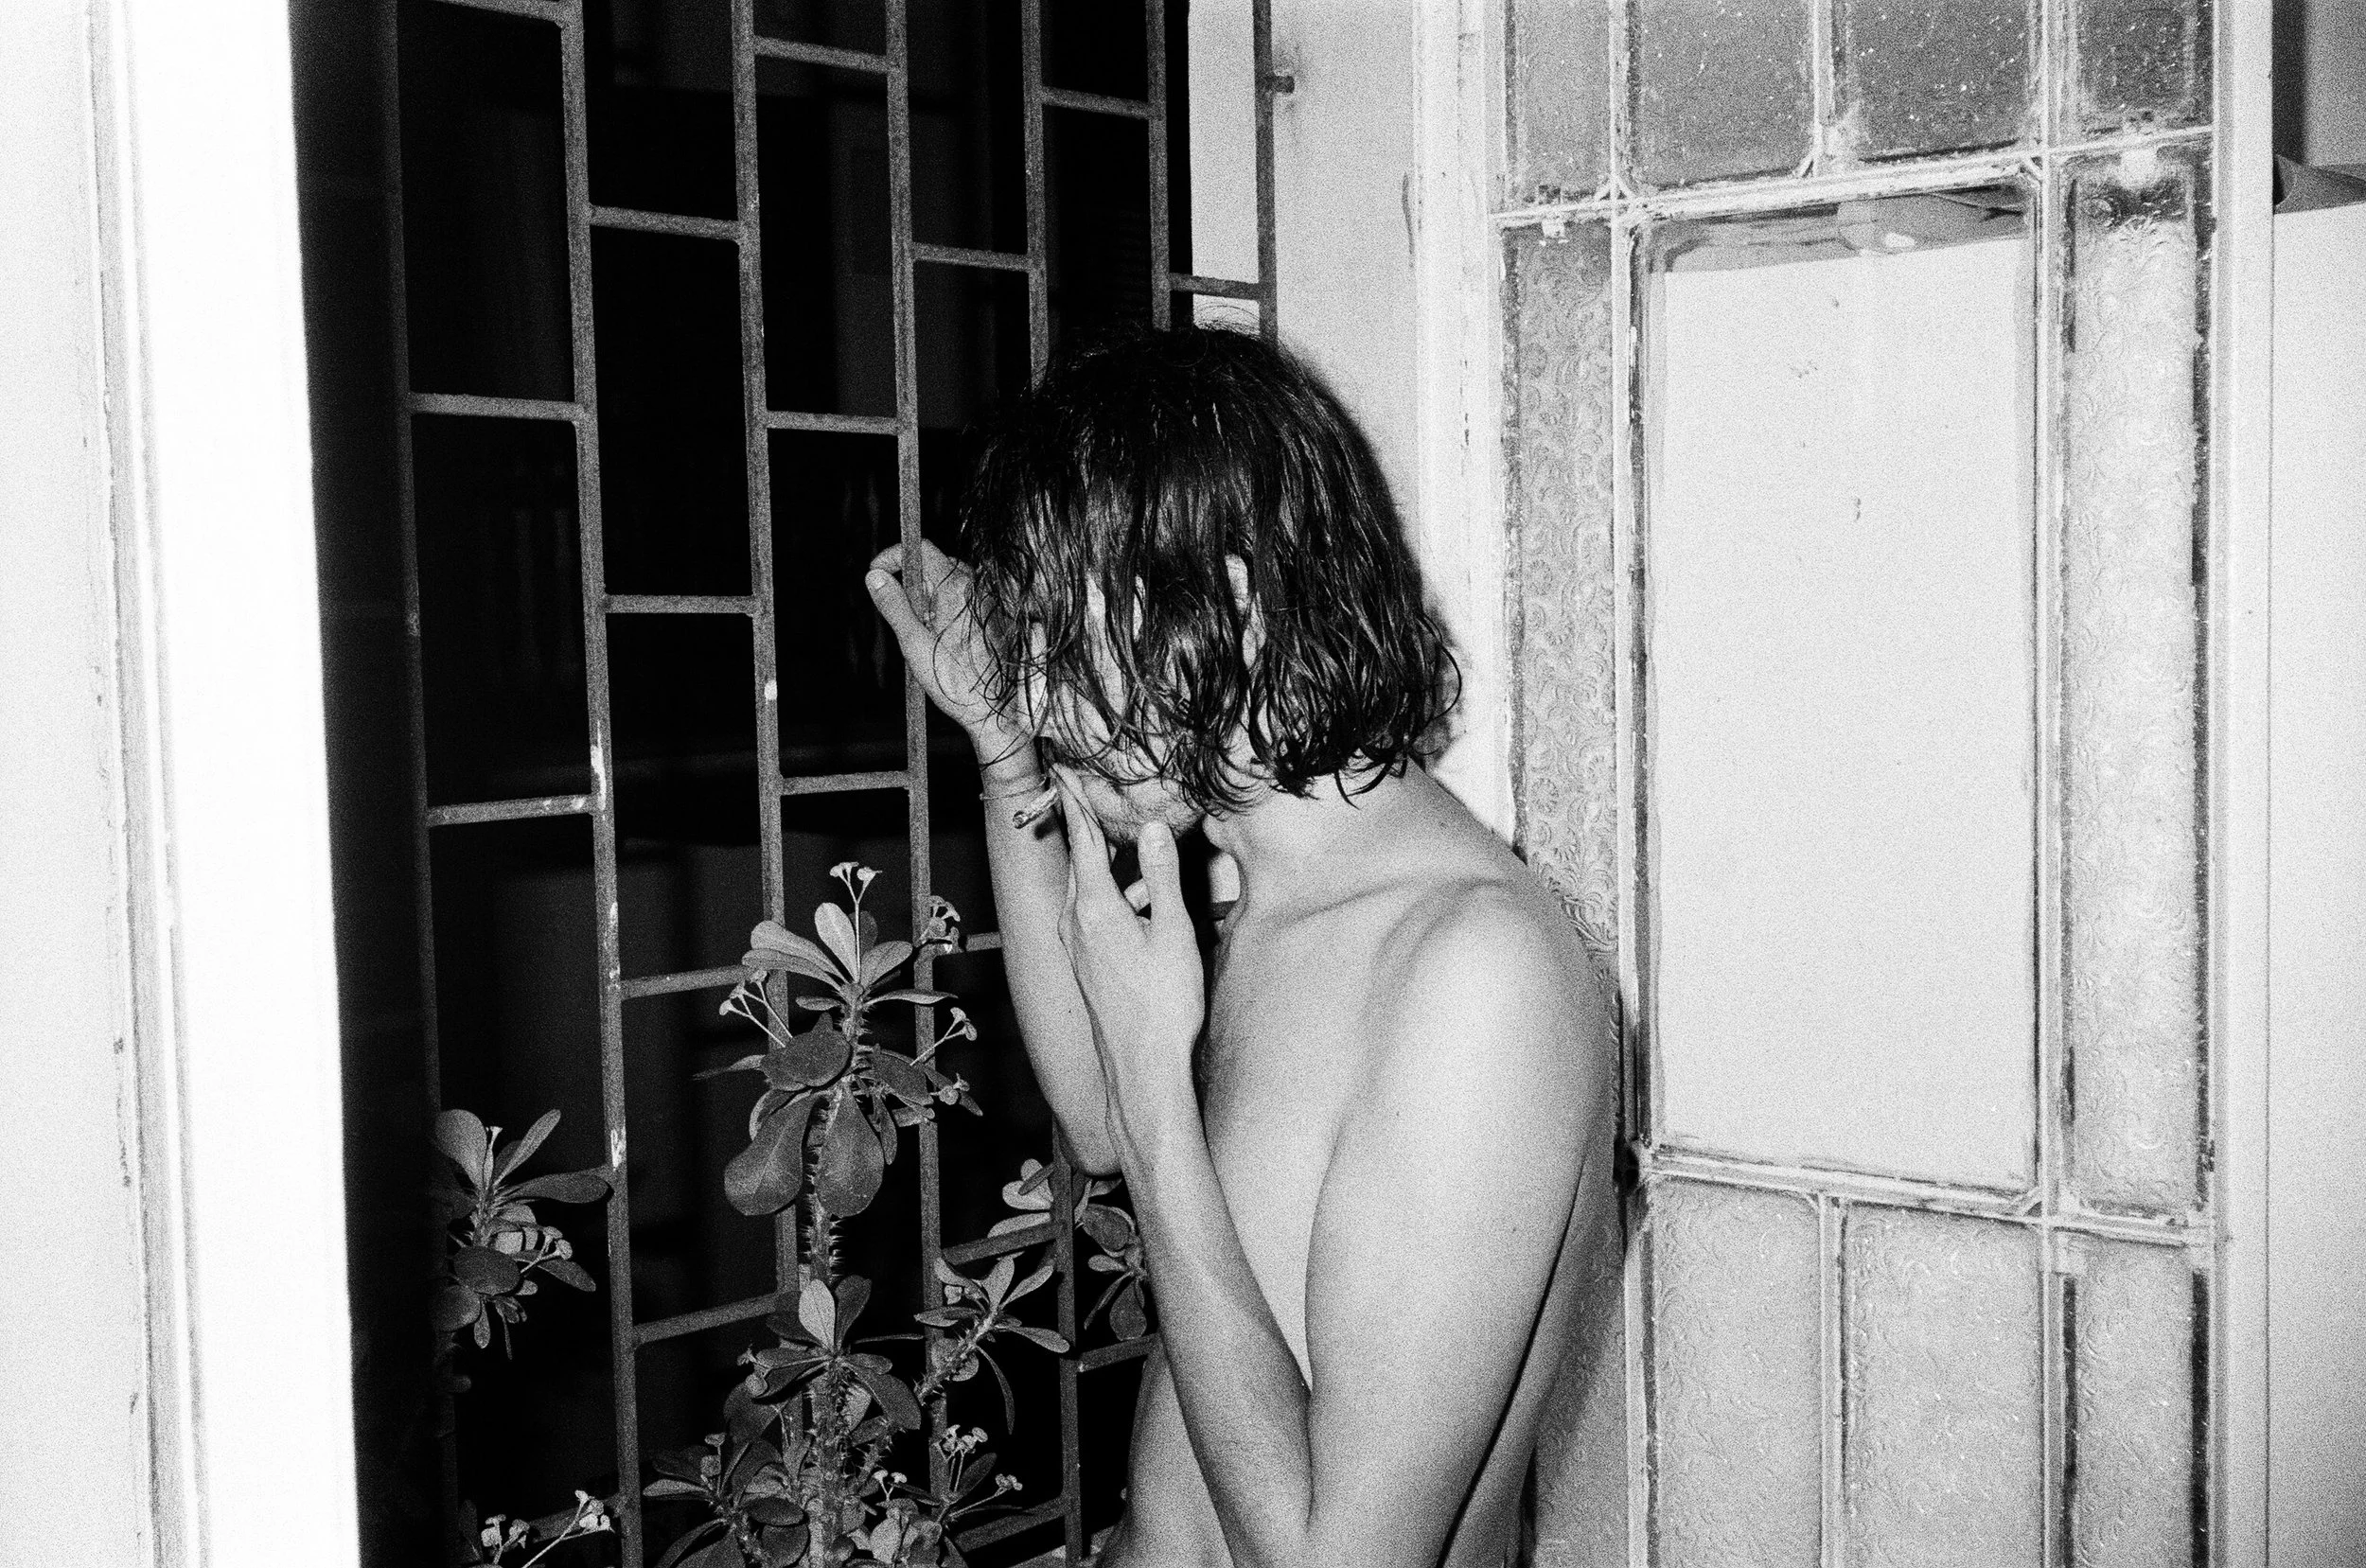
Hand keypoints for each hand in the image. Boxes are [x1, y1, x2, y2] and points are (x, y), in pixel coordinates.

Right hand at [864, 540, 1033, 764]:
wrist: (992, 709)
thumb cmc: (954, 680)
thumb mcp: (913, 642)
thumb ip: (893, 605)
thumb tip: (874, 577)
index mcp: (956, 587)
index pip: (922, 549)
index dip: (894, 556)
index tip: (877, 574)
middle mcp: (974, 587)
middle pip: (934, 565)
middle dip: (911, 585)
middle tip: (903, 618)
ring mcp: (984, 600)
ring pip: (945, 583)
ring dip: (926, 600)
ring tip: (923, 636)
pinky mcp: (988, 614)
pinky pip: (959, 599)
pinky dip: (941, 610)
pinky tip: (940, 641)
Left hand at [1051, 769, 1204, 1169]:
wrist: (1142, 1071)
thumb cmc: (1163, 1007)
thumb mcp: (1173, 933)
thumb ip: (1163, 877)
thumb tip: (1152, 828)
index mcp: (1093, 908)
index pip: (1080, 839)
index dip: (1075, 800)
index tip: (1065, 767)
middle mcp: (1075, 923)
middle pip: (1079, 859)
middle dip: (1087, 825)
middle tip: (1095, 790)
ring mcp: (1077, 945)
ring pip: (1086, 887)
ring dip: (1107, 863)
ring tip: (1136, 845)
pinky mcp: (1086, 963)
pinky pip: (1092, 912)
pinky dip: (1112, 893)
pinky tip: (1144, 901)